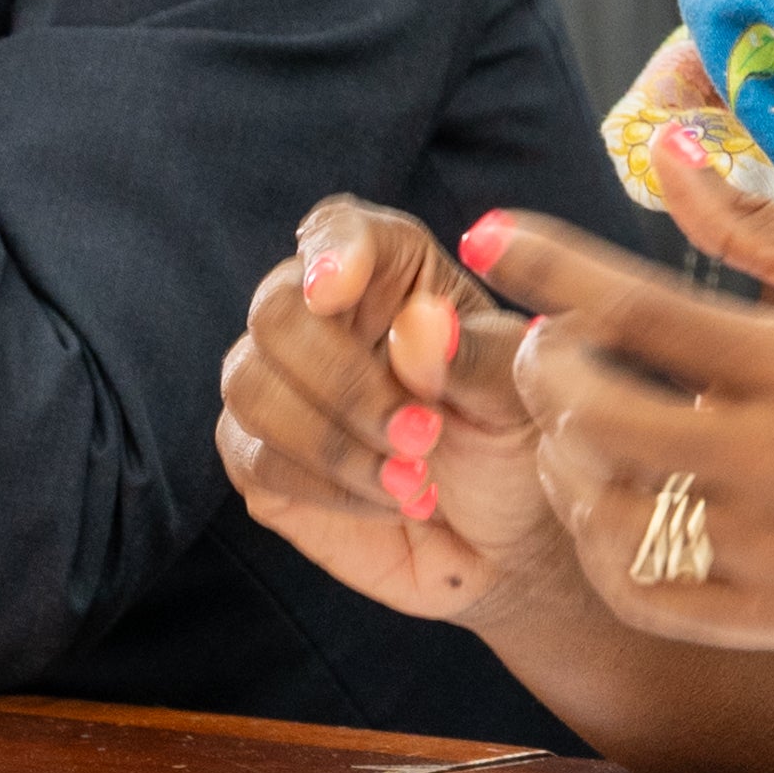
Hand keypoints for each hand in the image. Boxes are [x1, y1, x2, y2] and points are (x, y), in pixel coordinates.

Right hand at [213, 196, 575, 624]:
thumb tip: (418, 326)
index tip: (335, 290)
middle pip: (275, 308)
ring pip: (250, 384)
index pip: (338, 228)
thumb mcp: (523, 400)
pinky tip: (388, 502)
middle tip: (421, 435)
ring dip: (331, 440)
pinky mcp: (263, 459)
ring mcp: (285, 388)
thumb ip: (476, 359)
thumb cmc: (516, 448)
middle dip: (342, 378)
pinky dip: (325, 488)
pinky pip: (254, 457)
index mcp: (393, 276)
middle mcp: (326, 319)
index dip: (330, 250)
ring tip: (414, 480)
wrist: (507, 544)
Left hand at [467, 125, 773, 659]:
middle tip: (547, 344)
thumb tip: (668, 148)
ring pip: (605, 509)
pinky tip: (604, 500)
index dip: (550, 268)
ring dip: (562, 456)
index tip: (491, 235)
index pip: (639, 309)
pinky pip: (641, 591)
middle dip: (545, 367)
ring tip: (572, 422)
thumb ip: (764, 224)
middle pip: (600, 413)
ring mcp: (773, 551)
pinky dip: (597, 543)